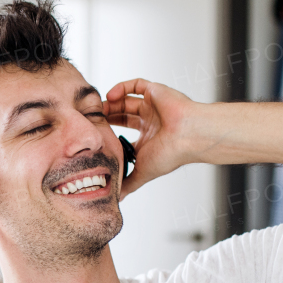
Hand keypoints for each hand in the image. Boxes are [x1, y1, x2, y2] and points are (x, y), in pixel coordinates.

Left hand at [103, 79, 197, 198]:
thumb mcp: (143, 171)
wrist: (189, 136)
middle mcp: (151, 120)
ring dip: (112, 102)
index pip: (124, 131)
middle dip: (108, 116)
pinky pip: (136, 84)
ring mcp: (153, 105)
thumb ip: (128, 183)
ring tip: (99, 108)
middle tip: (93, 119)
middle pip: (123, 114)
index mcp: (149, 137)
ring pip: (127, 99)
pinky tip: (110, 96)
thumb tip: (115, 198)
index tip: (95, 134)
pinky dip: (121, 87)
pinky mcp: (155, 91)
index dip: (109, 132)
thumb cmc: (171, 154)